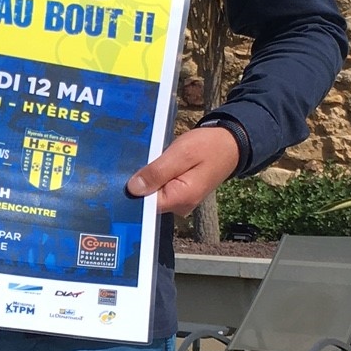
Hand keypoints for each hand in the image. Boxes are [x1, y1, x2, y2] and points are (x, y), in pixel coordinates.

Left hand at [125, 126, 240, 216]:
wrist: (229, 144)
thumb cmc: (208, 146)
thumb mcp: (181, 153)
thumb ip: (157, 172)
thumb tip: (133, 189)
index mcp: (180, 199)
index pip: (146, 204)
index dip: (133, 190)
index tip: (120, 175)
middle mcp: (180, 206)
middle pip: (148, 198)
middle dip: (140, 181)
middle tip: (133, 160)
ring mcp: (180, 201)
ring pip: (153, 192)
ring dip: (148, 176)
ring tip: (145, 158)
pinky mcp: (179, 193)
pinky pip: (160, 187)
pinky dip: (156, 175)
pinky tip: (155, 163)